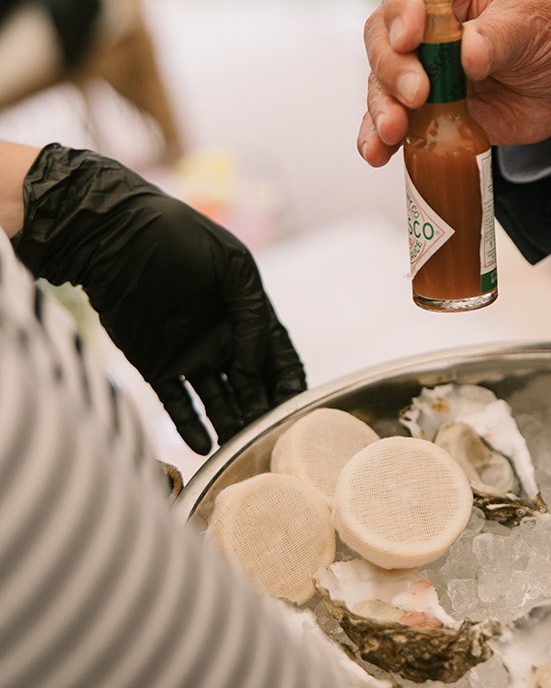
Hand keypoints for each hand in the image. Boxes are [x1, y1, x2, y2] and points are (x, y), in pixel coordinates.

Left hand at [13, 145, 305, 452]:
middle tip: (273, 443)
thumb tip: (256, 365)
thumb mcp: (231, 265)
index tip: (300, 412)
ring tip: (242, 450)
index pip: (278, 358)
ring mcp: (190, 355)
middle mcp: (223, 340)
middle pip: (251, 388)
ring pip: (219, 403)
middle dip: (264, 414)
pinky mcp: (157, 366)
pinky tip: (205, 446)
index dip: (290, 384)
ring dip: (232, 426)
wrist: (113, 236)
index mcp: (246, 313)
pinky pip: (178, 405)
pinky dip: (191, 428)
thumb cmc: (177, 237)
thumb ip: (253, 313)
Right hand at [358, 0, 550, 165]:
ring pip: (381, 81)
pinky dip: (380, 137)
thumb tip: (468, 53)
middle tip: (416, 93)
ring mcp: (418, 65)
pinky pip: (392, 121)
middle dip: (393, 66)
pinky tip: (377, 152)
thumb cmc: (549, 36)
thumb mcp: (534, 26)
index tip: (410, 36)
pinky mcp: (421, 107)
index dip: (402, 5)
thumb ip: (499, 37)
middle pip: (384, 34)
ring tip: (393, 130)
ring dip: (382, 106)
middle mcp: (422, 18)